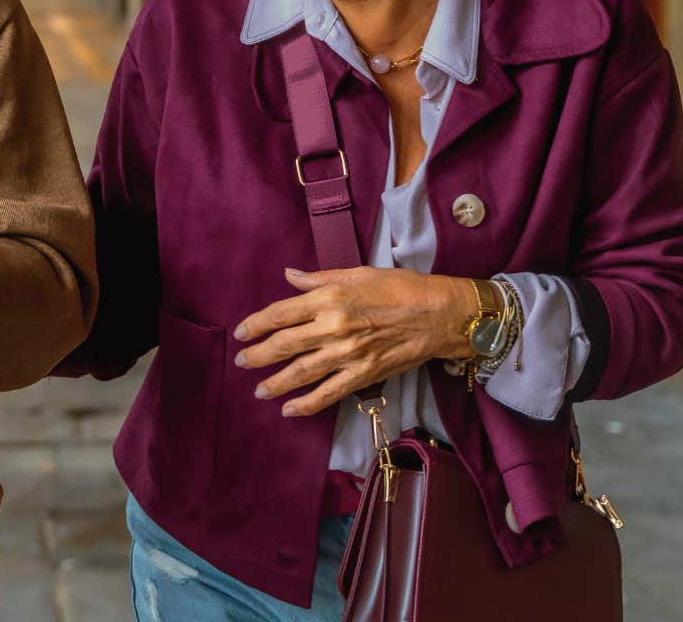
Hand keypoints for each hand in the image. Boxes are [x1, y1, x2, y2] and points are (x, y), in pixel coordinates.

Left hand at [233, 267, 476, 417]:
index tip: (241, 332)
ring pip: (301, 372)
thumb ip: (319, 278)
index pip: (281, 314)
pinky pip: (329, 393)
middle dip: (258, 355)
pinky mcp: (364, 374)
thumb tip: (289, 275)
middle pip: (284, 344)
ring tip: (258, 390)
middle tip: (242, 361)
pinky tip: (289, 410)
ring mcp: (348, 354)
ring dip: (276, 382)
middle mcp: (333, 327)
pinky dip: (307, 404)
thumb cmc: (400, 288)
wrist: (440, 314)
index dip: (256, 324)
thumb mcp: (357, 273)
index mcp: (329, 298)